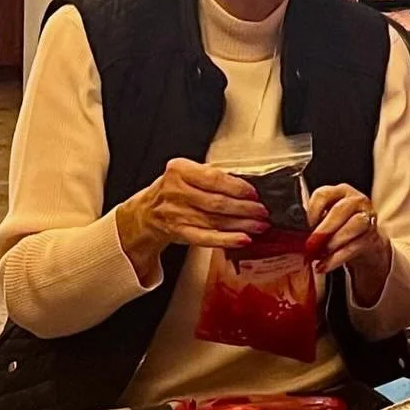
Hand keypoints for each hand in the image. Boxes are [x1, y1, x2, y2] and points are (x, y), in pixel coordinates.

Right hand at [116, 158, 268, 276]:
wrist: (146, 212)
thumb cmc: (174, 190)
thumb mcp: (187, 173)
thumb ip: (212, 176)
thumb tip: (246, 184)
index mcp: (180, 170)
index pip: (213, 178)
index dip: (237, 187)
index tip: (254, 193)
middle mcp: (176, 192)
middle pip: (217, 202)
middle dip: (245, 208)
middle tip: (263, 211)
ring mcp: (176, 214)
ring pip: (215, 221)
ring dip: (242, 224)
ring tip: (260, 225)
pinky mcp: (179, 232)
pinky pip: (206, 238)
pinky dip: (227, 239)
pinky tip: (243, 239)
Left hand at [306, 185, 390, 305]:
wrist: (366, 242)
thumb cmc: (340, 227)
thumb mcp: (326, 218)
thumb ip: (312, 220)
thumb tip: (293, 232)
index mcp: (340, 192)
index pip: (324, 194)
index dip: (312, 210)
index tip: (304, 226)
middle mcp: (356, 201)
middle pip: (340, 210)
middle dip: (324, 228)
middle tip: (310, 243)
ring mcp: (367, 218)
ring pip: (353, 226)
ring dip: (333, 242)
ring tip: (319, 254)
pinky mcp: (372, 237)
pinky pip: (354, 247)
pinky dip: (337, 258)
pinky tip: (324, 265)